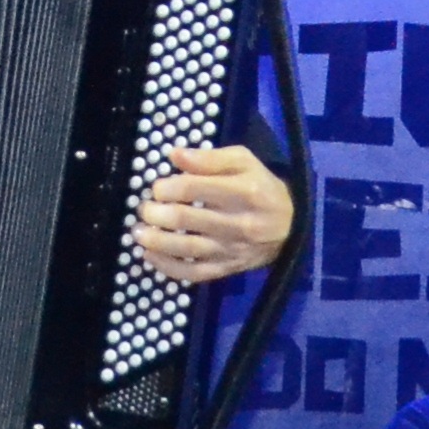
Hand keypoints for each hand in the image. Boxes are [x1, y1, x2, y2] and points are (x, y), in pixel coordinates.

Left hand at [138, 143, 295, 285]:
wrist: (291, 226)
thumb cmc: (261, 186)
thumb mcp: (243, 161)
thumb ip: (208, 158)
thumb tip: (174, 155)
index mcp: (243, 191)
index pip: (195, 189)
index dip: (167, 188)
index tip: (156, 188)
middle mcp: (237, 223)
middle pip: (186, 220)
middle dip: (156, 214)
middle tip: (143, 209)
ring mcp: (232, 250)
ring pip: (187, 249)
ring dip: (156, 242)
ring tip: (138, 233)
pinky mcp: (227, 269)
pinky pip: (194, 273)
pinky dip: (168, 268)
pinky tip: (150, 257)